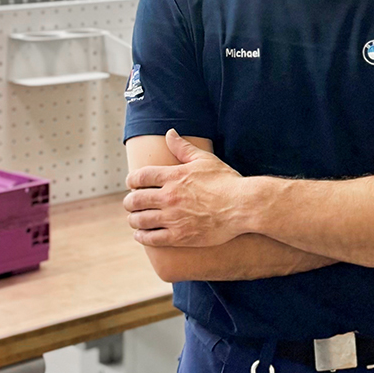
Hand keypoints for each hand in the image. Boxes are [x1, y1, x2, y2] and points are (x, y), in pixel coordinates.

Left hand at [124, 129, 250, 246]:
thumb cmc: (226, 181)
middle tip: (131, 203)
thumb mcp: (205, 160)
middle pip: (135, 200)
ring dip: (134, 219)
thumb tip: (169, 133)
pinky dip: (142, 237)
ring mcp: (173, 218)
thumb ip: (183, 148)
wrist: (243, 206)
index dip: (131, 181)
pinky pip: (152, 238)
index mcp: (173, 176)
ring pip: (140, 220)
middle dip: (129, 202)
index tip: (132, 184)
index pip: (139, 177)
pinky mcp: (180, 236)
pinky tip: (141, 235)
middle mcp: (169, 197)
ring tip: (135, 219)